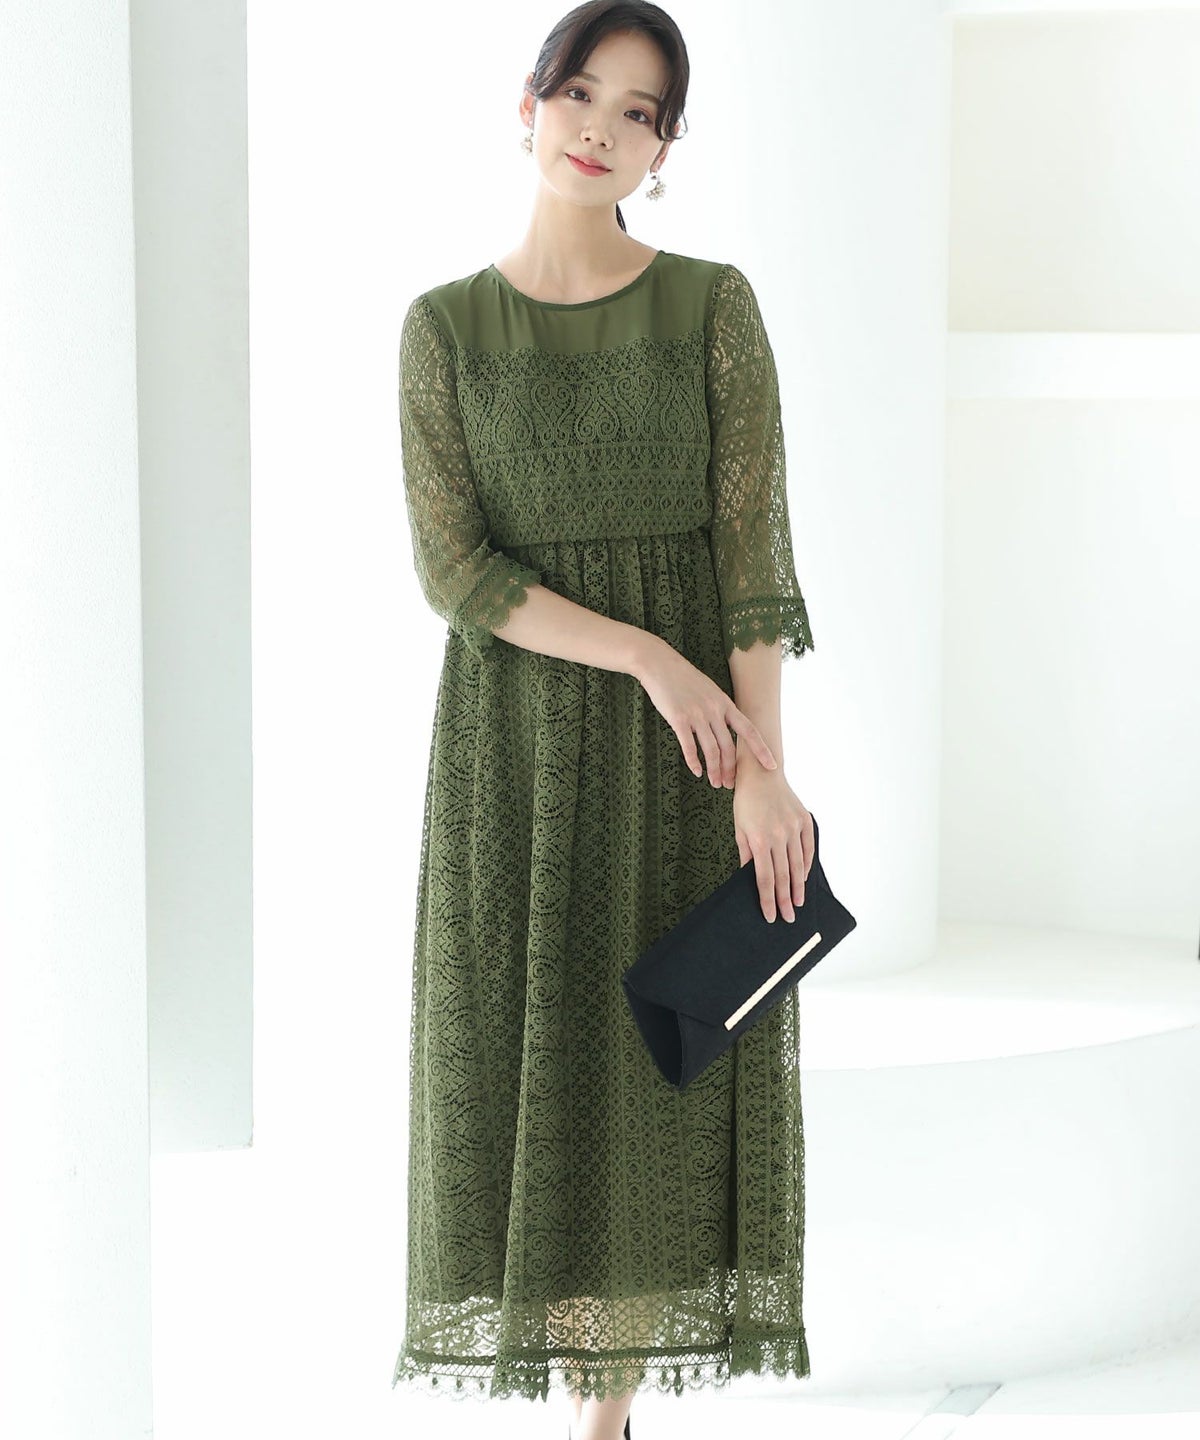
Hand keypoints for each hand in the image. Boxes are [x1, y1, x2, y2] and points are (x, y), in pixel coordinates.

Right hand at [632, 637, 777, 786]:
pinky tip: (696, 772)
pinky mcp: (679, 718)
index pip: (750, 730)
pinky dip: (694, 762)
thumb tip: (727, 728)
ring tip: (715, 783)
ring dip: (714, 770)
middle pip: (729, 747)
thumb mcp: (709, 690)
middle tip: (731, 785)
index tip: (771, 765)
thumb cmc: (684, 679)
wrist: (660, 664)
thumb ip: (719, 708)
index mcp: (725, 704)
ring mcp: (697, 714)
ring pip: (711, 750)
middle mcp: (714, 710)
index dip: (761, 750)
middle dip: (731, 769)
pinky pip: (689, 746)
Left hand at [733, 769, 812, 922]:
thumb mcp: (739, 829)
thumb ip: (746, 854)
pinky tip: (804, 878)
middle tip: (789, 918)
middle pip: (784, 876)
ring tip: (798, 903)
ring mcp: (794, 827)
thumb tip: (749, 878)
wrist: (761, 774)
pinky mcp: (805, 820)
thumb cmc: (745, 803)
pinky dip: (806, 864)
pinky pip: (808, 848)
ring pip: (798, 865)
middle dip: (785, 900)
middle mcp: (779, 835)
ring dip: (799, 887)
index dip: (768, 899)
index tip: (770, 916)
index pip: (766, 878)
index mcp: (760, 840)